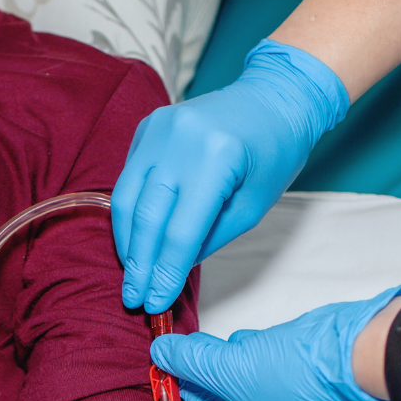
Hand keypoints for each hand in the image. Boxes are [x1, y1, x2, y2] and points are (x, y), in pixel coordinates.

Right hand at [114, 40, 348, 314]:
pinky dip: (129, 212)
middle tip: (133, 297)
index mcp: (216, 159)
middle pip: (147, 216)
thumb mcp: (252, 206)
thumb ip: (210, 237)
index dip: (165, 271)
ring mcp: (158, 129)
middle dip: (139, 264)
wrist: (274, 97)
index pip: (180, 230)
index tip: (155, 303)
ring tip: (131, 273)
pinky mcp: (148, 126)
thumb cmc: (273, 154)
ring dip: (126, 241)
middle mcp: (180, 140)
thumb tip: (171, 268)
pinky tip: (133, 239)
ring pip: (127, 197)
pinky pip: (129, 177)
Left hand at [150, 287, 400, 400]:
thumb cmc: (297, 377)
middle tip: (191, 352)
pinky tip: (251, 340)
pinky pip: (281, 373)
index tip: (173, 371)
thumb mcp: (231, 369)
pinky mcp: (322, 386)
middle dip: (215, 376)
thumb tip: (161, 352)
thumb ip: (192, 362)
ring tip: (219, 343)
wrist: (360, 351)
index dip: (192, 394)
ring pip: (258, 386)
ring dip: (237, 363)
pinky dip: (264, 356)